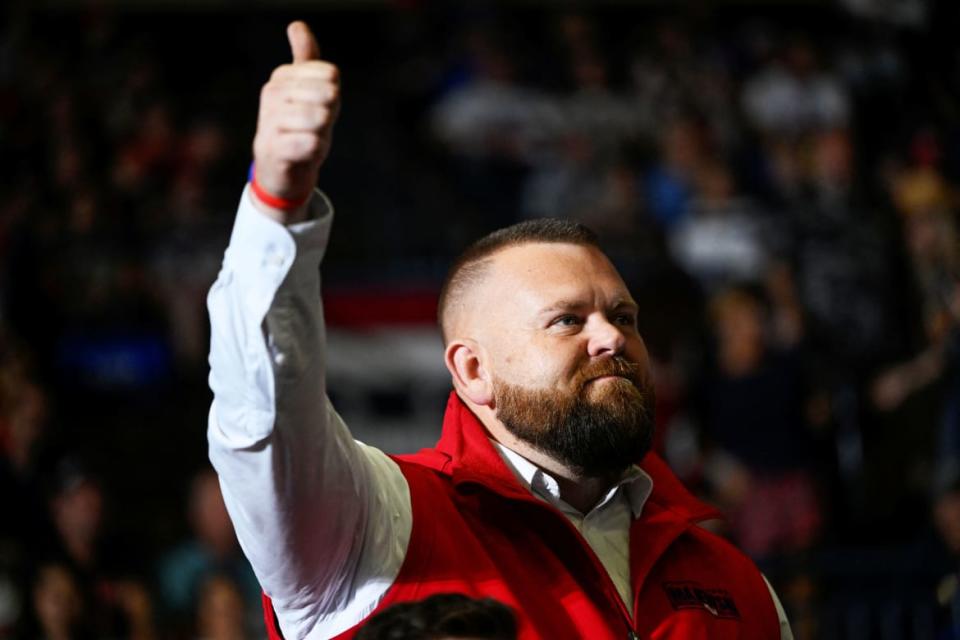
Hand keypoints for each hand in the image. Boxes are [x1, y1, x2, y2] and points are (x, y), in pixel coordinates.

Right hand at [251, 21, 339, 221]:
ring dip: (323, 133)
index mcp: (282, 77)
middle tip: (316, 127)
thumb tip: (296, 25)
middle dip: (329, 116)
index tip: (320, 108)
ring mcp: (269, 120)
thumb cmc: (300, 127)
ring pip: (317, 117)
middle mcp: (272, 94)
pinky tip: (307, 152)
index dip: (333, 96)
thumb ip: (306, 58)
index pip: (329, 74)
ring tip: (310, 138)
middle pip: (327, 95)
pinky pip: (308, 143)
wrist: (282, 170)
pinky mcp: (272, 149)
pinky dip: (314, 149)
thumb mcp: (309, 91)